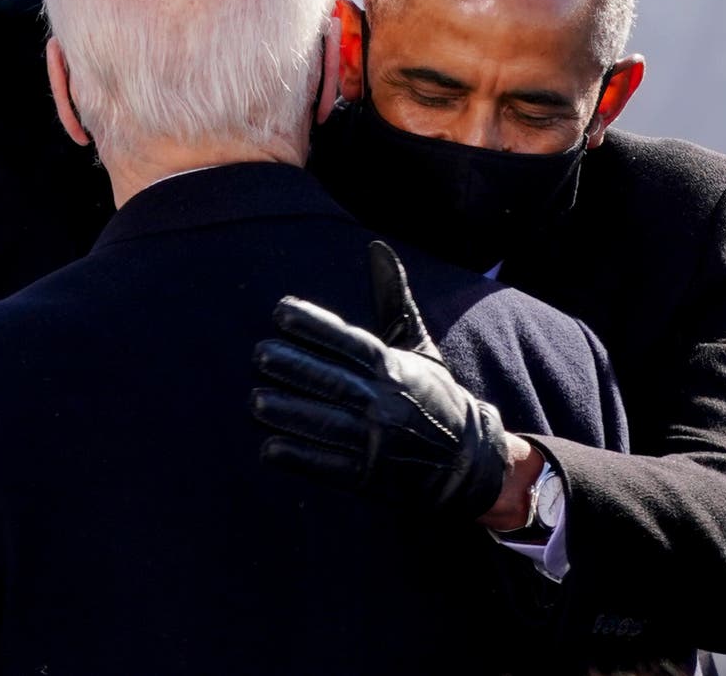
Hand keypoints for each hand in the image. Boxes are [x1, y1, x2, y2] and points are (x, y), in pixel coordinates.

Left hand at [250, 240, 510, 519]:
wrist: (470, 461)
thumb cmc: (434, 394)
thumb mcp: (418, 346)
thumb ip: (392, 299)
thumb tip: (376, 248)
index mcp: (394, 367)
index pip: (350, 342)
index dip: (315, 326)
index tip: (281, 312)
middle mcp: (387, 402)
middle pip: (334, 381)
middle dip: (295, 367)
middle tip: (259, 355)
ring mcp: (379, 442)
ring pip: (328, 423)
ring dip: (290, 412)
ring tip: (255, 400)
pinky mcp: (372, 477)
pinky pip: (331, 466)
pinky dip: (301, 457)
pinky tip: (270, 448)